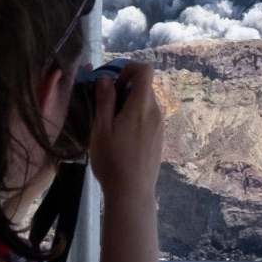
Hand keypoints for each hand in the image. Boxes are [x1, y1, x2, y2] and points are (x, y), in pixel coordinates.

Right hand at [85, 61, 162, 202]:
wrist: (132, 193)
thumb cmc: (113, 160)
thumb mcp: (101, 129)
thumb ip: (104, 101)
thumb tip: (105, 78)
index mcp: (142, 105)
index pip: (145, 70)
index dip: (128, 69)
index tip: (113, 84)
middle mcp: (156, 112)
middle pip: (144, 87)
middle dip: (125, 90)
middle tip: (106, 109)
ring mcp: (160, 126)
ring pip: (146, 103)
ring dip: (129, 106)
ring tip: (112, 127)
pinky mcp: (160, 138)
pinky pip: (149, 118)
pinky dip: (136, 118)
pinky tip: (123, 139)